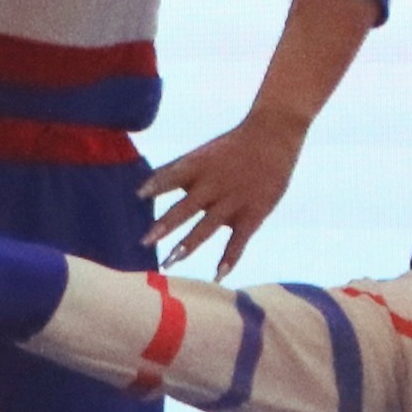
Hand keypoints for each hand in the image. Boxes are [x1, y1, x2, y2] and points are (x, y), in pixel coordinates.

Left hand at [146, 111, 306, 271]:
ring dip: (186, 246)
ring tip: (169, 261)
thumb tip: (147, 184)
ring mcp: (233, 201)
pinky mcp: (253, 214)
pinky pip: (238, 241)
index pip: (171, 176)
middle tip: (144, 243)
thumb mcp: (203, 152)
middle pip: (184, 208)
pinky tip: (217, 275)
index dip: (154, 186)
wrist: (273, 136)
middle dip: (163, 226)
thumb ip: (178, 169)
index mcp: (199, 166)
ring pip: (206, 228)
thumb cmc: (232, 146)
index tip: (138, 197)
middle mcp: (213, 185)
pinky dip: (229, 259)